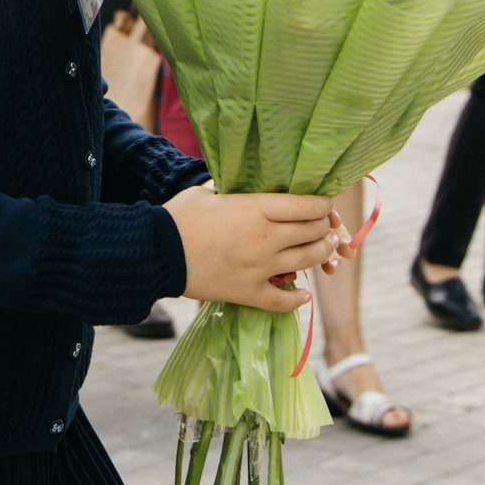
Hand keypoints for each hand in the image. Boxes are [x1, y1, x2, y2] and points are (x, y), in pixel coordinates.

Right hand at [165, 184, 343, 311]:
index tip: (326, 204)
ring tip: (326, 249)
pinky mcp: (247, 292)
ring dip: (322, 254)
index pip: (305, 206)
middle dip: (324, 227)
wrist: (157, 252)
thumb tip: (235, 184)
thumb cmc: (179, 216)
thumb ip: (228, 189)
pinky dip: (297, 299)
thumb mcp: (206, 192)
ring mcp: (259, 268)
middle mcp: (265, 238)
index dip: (322, 205)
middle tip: (328, 226)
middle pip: (311, 232)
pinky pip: (281, 300)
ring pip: (306, 261)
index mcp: (256, 209)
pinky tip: (305, 296)